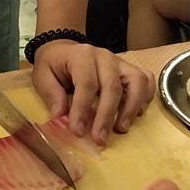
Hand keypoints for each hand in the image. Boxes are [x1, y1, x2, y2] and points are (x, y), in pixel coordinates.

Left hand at [32, 40, 154, 145]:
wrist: (63, 50)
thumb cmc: (53, 66)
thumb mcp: (43, 76)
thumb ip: (51, 94)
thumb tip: (59, 117)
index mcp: (82, 56)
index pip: (86, 84)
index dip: (83, 110)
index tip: (78, 132)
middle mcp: (105, 57)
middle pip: (113, 86)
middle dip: (106, 116)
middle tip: (100, 139)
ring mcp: (120, 62)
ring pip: (137, 82)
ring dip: (131, 108)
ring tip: (121, 129)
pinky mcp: (129, 70)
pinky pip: (146, 81)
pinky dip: (145, 98)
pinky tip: (135, 115)